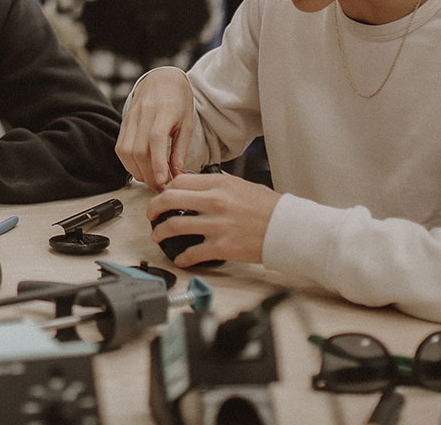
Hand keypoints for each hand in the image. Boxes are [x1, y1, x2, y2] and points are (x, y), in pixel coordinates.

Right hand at [116, 67, 195, 191]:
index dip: (157, 162)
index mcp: (165, 110)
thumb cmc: (178, 99)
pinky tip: (140, 167)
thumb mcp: (187, 123)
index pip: (156, 139)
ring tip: (150, 178)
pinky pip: (120, 147)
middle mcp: (144, 113)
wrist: (162, 79)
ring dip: (137, 170)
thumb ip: (181, 149)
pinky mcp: (124, 122)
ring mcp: (131, 117)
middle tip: (160, 186)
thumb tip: (177, 174)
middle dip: (148, 174)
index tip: (162, 181)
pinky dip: (128, 162)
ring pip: (126, 150)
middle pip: (138, 150)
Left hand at [147, 172, 280, 265]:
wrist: (289, 228)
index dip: (165, 189)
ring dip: (160, 232)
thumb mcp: (242, 185)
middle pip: (168, 200)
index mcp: (219, 184)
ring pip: (173, 226)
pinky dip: (182, 257)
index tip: (162, 195)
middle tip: (151, 214)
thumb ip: (218, 184)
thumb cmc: (270, 208)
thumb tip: (198, 184)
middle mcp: (214, 202)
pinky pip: (192, 252)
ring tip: (157, 235)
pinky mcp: (222, 247)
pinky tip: (180, 259)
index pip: (178, 181)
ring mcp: (216, 225)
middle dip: (153, 208)